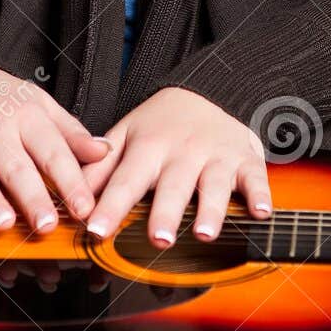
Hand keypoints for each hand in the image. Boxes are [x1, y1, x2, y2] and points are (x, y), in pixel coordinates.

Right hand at [0, 64, 111, 233]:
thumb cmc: (3, 99)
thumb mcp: (41, 106)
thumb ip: (71, 133)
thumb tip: (104, 152)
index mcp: (27, 118)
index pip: (53, 152)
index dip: (71, 181)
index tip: (85, 207)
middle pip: (17, 167)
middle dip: (32, 197)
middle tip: (46, 224)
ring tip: (3, 222)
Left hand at [81, 86, 271, 244]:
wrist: (204, 92)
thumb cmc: (158, 127)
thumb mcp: (125, 137)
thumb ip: (99, 169)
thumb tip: (69, 199)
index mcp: (148, 147)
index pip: (126, 180)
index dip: (111, 206)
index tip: (96, 229)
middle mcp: (182, 152)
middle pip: (172, 186)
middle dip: (165, 213)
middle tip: (157, 239)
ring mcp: (216, 156)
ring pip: (213, 185)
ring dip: (211, 210)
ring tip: (204, 233)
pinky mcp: (245, 160)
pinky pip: (255, 178)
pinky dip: (260, 195)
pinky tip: (261, 213)